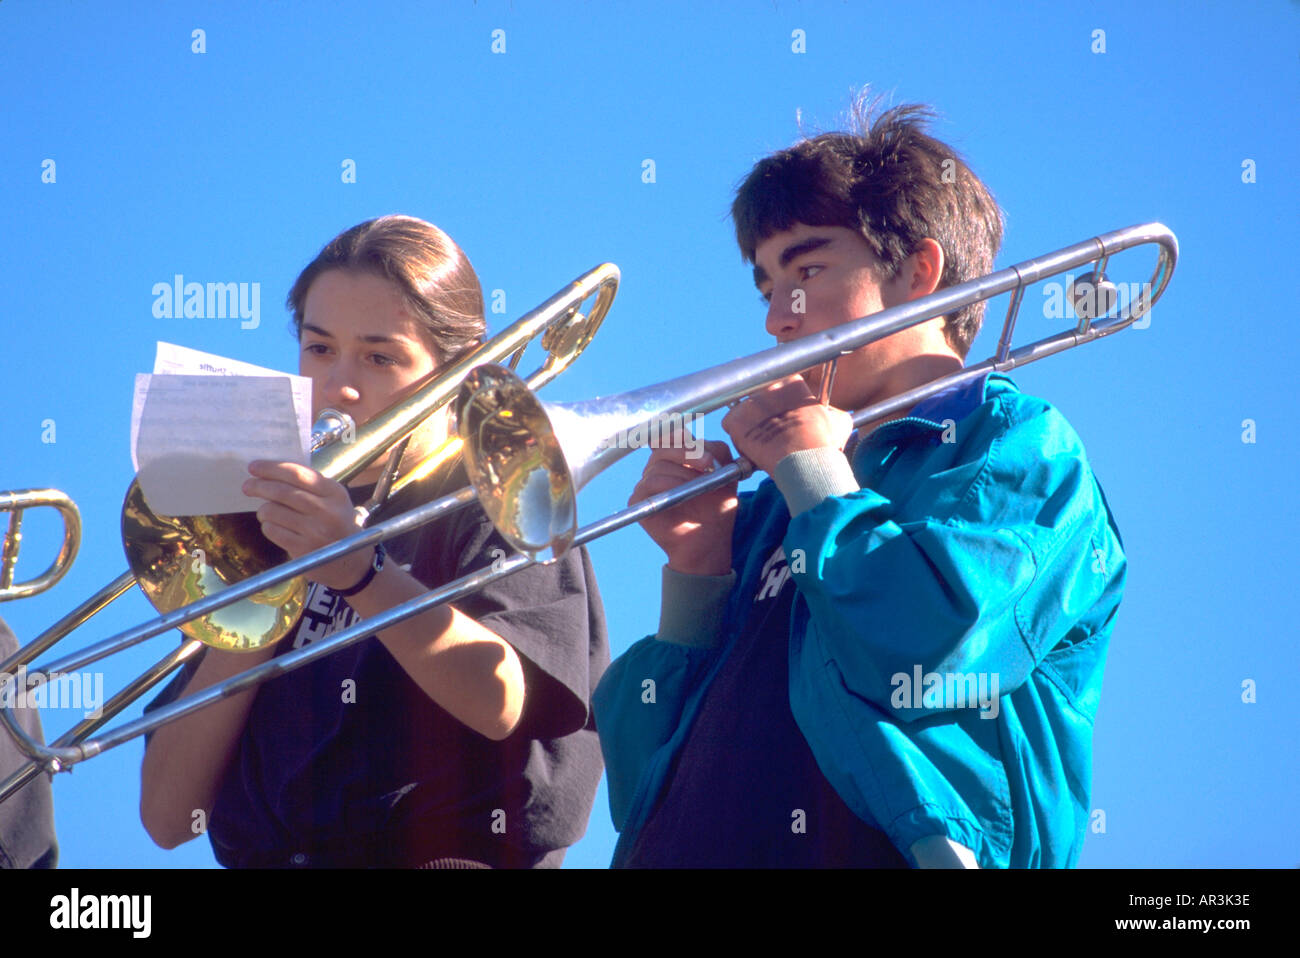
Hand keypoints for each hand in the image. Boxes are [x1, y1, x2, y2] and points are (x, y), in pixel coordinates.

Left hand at [242, 461, 372, 590]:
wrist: (351, 562)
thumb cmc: (337, 524)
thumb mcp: (334, 500)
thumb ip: (309, 485)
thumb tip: (271, 472)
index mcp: (334, 493)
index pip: (298, 474)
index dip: (272, 468)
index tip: (254, 467)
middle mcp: (326, 511)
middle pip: (282, 492)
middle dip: (260, 486)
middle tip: (248, 486)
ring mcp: (314, 531)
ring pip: (273, 511)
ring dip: (264, 509)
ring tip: (266, 511)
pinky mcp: (302, 549)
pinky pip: (272, 531)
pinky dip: (268, 526)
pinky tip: (274, 525)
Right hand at [629, 439, 737, 575]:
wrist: (709, 542)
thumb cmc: (717, 509)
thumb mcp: (726, 475)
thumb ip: (717, 451)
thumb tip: (701, 442)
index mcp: (677, 458)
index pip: (669, 434)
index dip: (680, 434)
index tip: (696, 440)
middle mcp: (658, 467)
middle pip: (663, 446)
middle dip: (687, 453)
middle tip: (708, 464)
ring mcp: (646, 483)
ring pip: (658, 466)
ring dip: (683, 474)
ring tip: (701, 489)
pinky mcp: (638, 501)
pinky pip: (649, 484)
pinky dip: (668, 486)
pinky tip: (683, 495)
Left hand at [721, 375, 853, 476]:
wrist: (805, 461)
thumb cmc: (823, 444)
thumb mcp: (838, 421)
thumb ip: (831, 410)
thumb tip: (831, 413)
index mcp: (791, 381)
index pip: (777, 381)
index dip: (776, 397)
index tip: (778, 406)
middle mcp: (767, 386)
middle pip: (757, 392)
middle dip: (760, 406)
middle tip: (766, 421)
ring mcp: (749, 402)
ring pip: (742, 407)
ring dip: (748, 420)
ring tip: (759, 437)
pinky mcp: (735, 420)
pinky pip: (729, 423)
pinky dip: (736, 434)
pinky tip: (749, 444)